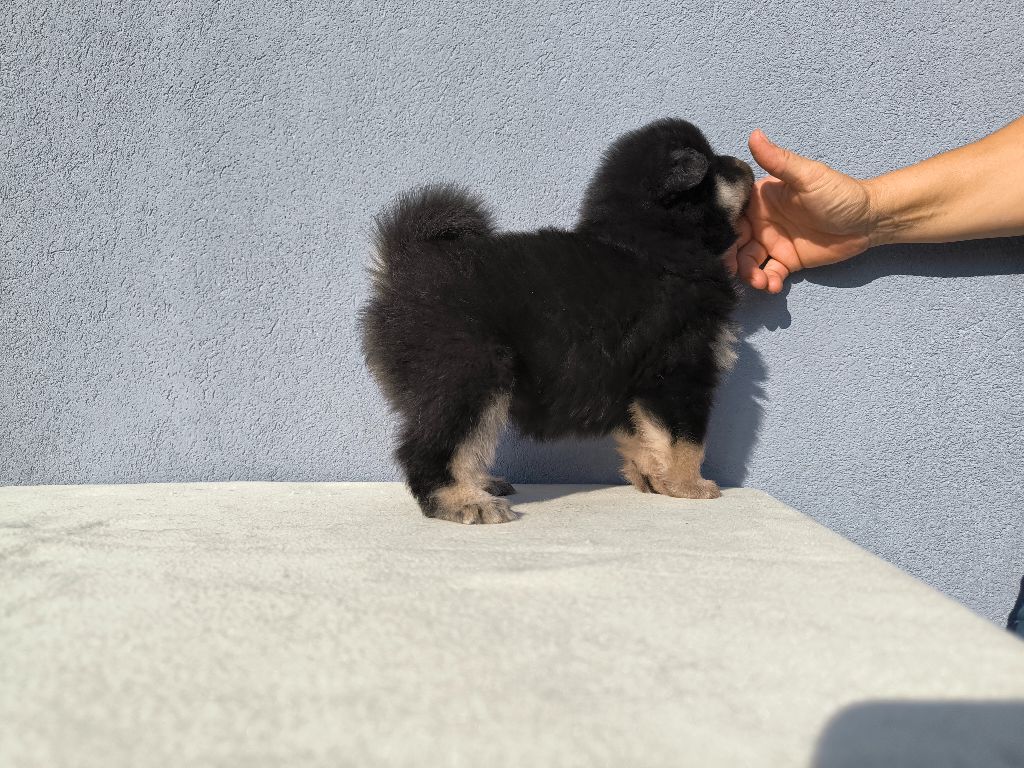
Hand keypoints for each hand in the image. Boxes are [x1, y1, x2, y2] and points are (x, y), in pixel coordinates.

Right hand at [735, 130, 874, 292]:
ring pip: (747, 261)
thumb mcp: (807, 176)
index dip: (720, 228)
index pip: (730, 214)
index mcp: (760, 199)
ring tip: (761, 282)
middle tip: (734, 270)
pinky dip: (766, 282)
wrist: (869, 221)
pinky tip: (772, 286)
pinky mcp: (786, 261)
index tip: (716, 241)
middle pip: (734, 241)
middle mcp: (760, 221)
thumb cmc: (838, 192)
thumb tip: (754, 134)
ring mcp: (772, 242)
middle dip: (730, 257)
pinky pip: (768, 274)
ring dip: (748, 274)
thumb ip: (778, 160)